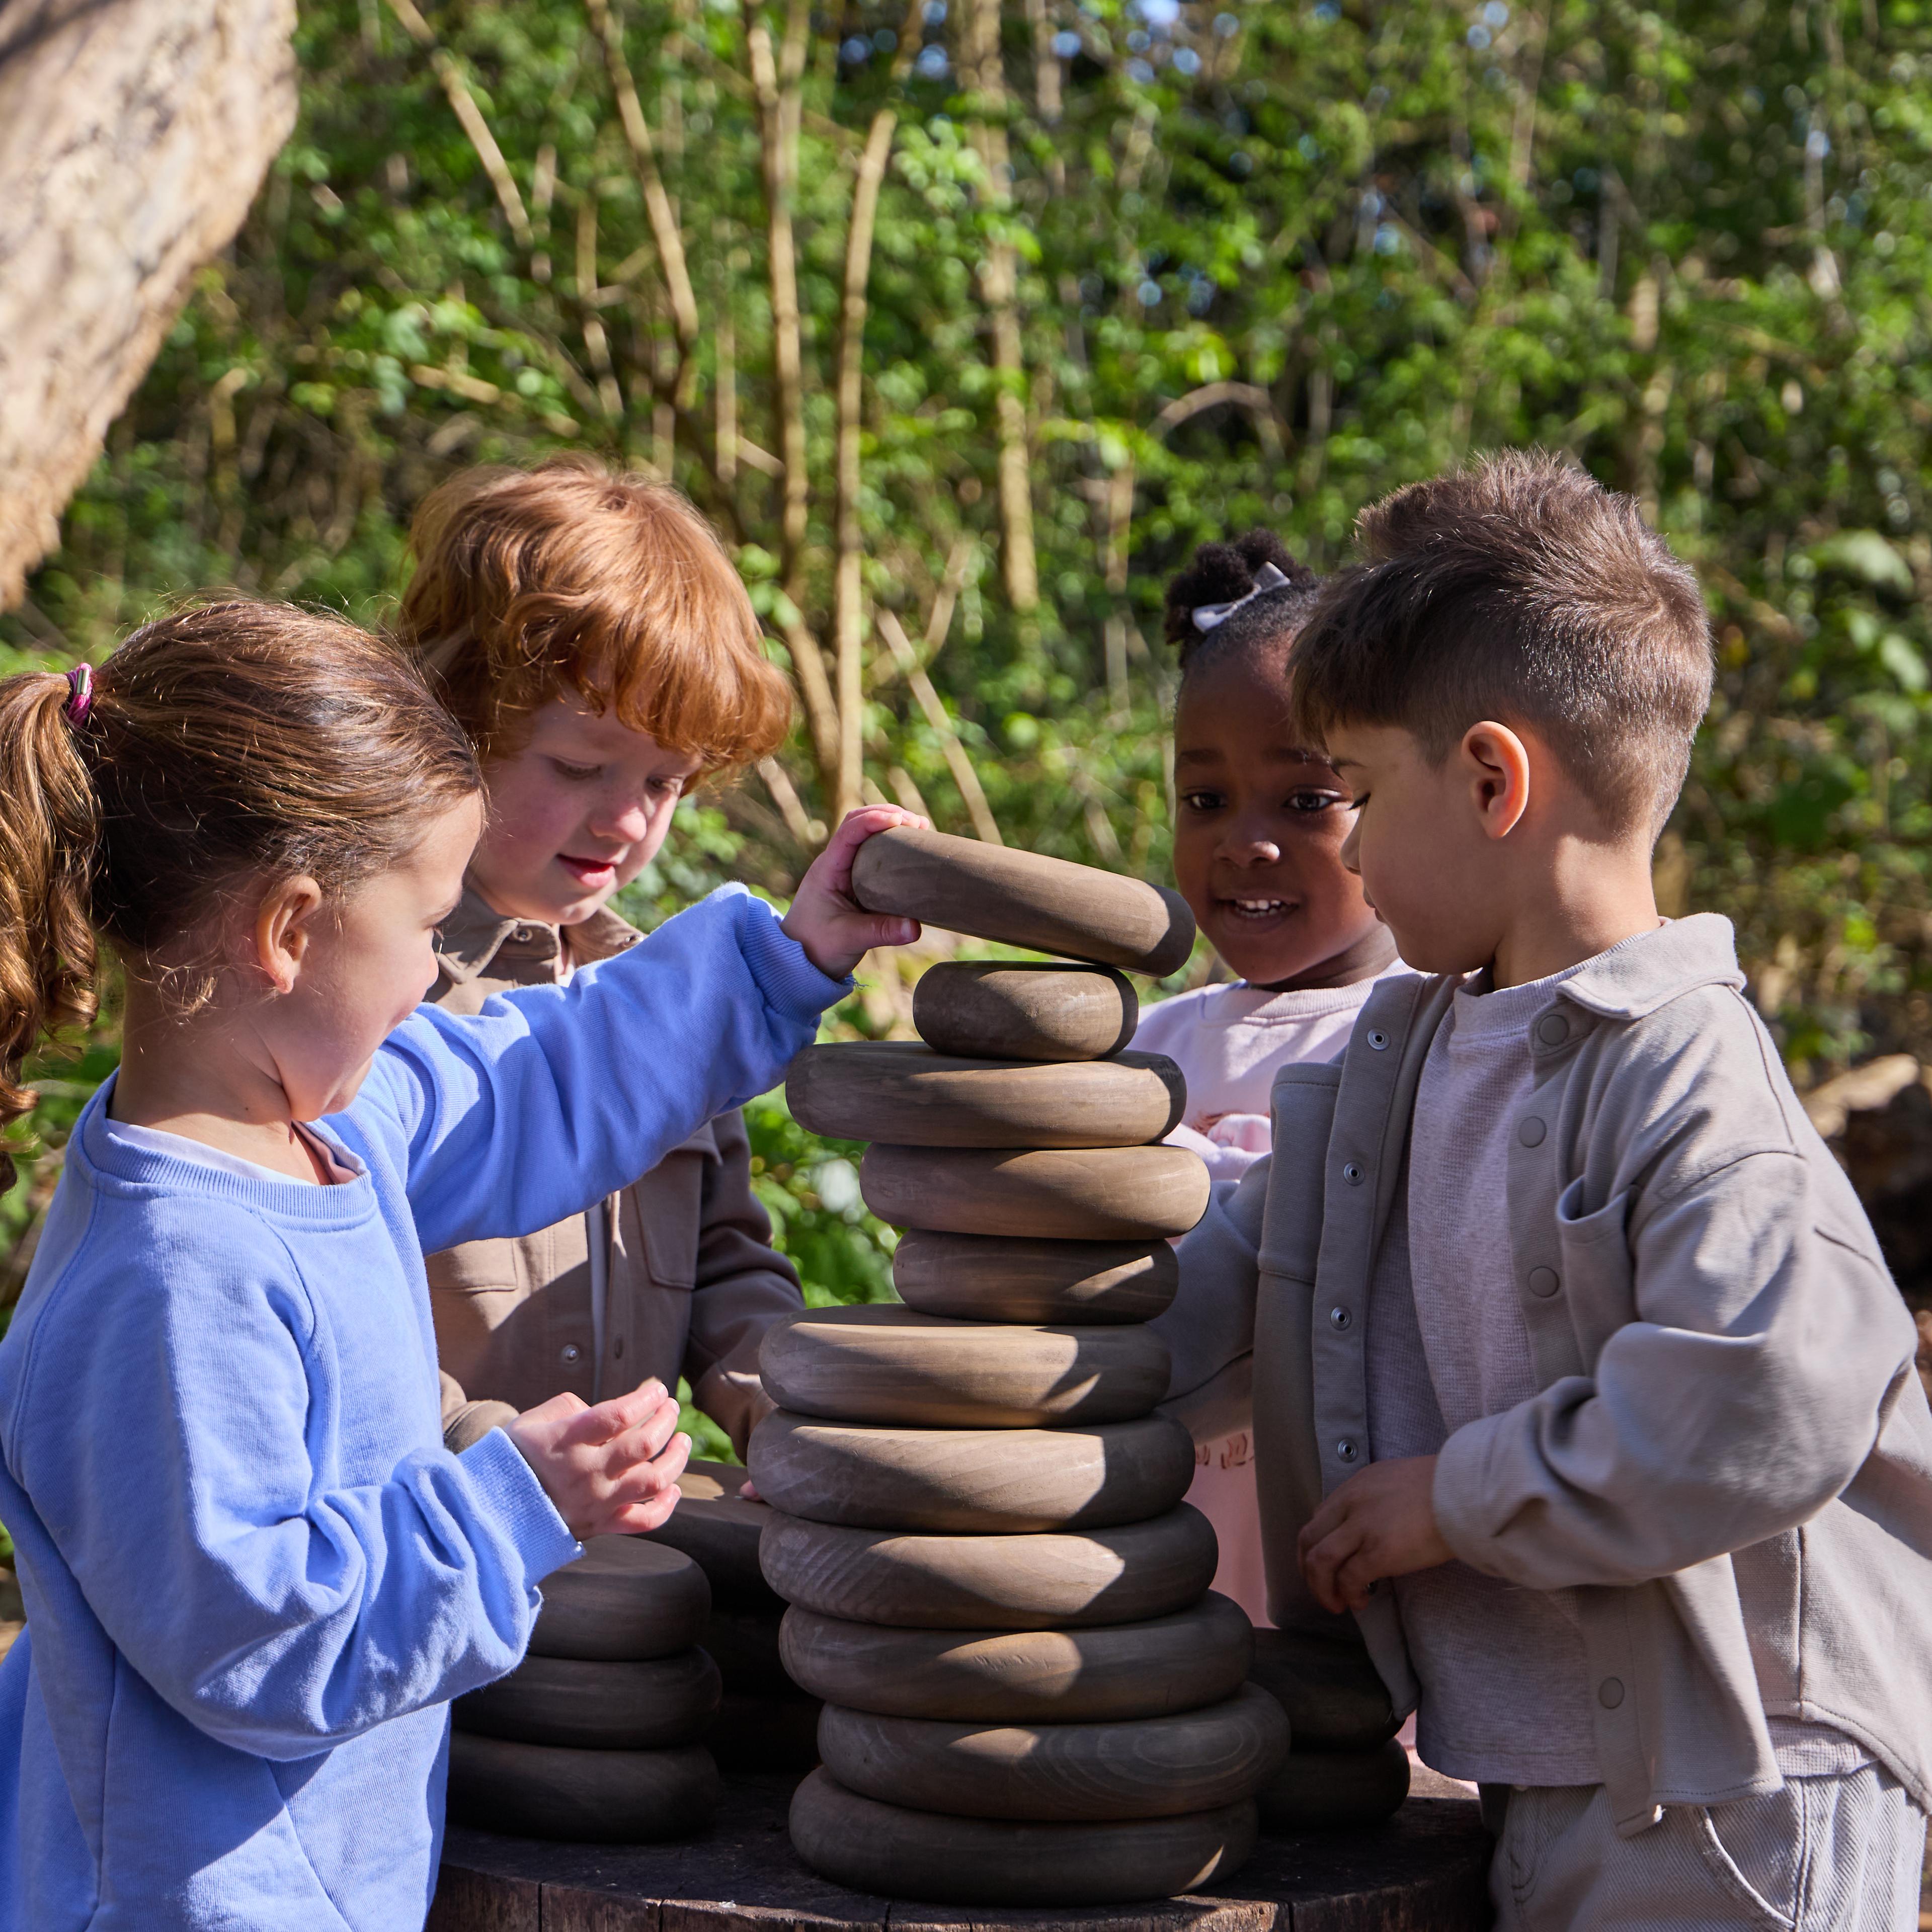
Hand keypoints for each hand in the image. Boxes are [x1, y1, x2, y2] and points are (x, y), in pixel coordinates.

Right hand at [504, 1377, 689, 1538]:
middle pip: (643, 1445)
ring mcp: (597, 1501)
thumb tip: (610, 1411)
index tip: (658, 1390)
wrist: (491, 1511)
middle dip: (665, 1421)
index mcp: (567, 1441)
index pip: (618, 1415)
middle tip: (672, 1407)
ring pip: (653, 1481)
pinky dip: (666, 1507)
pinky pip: (644, 1521)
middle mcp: (587, 1472)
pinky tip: (674, 1488)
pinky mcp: (601, 1525)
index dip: (645, 1399)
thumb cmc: (514, 1458)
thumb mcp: (533, 1422)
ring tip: (682, 1440)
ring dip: (676, 1458)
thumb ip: (571, 1407)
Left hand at [781, 805, 924, 977]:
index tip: (901, 821)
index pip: (848, 832)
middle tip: (919, 823)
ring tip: (920, 829)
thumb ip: (881, 932)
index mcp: (827, 870)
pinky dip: (891, 845)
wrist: (799, 960)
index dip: (874, 820)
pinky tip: (911, 849)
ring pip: (865, 835)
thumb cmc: (817, 947)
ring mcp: (843, 870)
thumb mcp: (849, 940)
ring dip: (890, 827)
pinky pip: (873, 853)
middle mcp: (834, 863)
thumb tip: (915, 927)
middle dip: (887, 815)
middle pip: (857, 823)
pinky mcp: (854, 881)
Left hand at [1298, 1455, 1453, 1613]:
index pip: (1319, 1517)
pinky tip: (1361, 1601)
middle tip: (1322, 1589)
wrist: (1465, 1491)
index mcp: (1356, 1485)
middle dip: (1308, 1570)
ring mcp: (1362, 1527)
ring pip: (1319, 1561)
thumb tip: (1371, 1528)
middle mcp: (1351, 1503)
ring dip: (1321, 1588)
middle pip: (1309, 1539)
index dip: (1316, 1546)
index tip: (1325, 1565)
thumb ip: (1376, 1500)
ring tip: (1336, 1603)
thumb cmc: (1444, 1488)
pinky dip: (1348, 1594)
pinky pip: (1349, 1579)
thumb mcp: (1397, 1481)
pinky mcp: (1379, 1552)